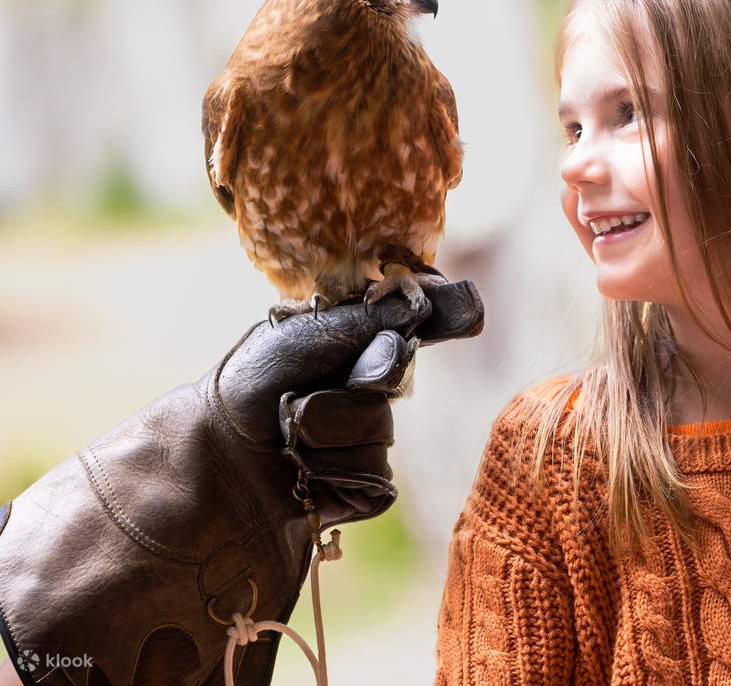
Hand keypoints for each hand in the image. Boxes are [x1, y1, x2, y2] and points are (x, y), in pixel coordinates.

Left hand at [0, 277, 483, 685]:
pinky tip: (296, 480)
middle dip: (349, 389)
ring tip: (281, 446)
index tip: (467, 312)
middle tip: (296, 404)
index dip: (439, 315)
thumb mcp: (289, 346)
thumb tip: (420, 307)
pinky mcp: (356, 491)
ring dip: (325, 439)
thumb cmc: (233, 401)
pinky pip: (373, 481)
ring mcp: (358, 442)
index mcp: (341, 345)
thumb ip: (359, 327)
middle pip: (394, 381)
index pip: (406, 326)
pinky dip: (329, 479)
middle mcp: (355, 389)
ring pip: (379, 435)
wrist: (197, 477)